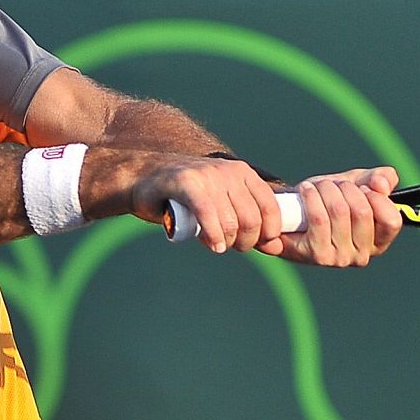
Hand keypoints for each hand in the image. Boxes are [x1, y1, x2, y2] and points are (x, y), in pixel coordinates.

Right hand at [136, 154, 288, 253]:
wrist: (142, 179)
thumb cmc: (183, 198)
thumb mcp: (221, 207)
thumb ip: (248, 225)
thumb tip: (277, 248)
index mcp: (242, 172)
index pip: (270, 206)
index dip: (269, 232)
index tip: (258, 244)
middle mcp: (228, 171)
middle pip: (252, 218)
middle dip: (246, 241)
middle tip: (232, 247)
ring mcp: (208, 175)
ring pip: (231, 220)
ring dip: (228, 242)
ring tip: (218, 246)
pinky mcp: (187, 183)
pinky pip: (209, 214)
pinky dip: (214, 235)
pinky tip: (214, 246)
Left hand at [257, 166, 401, 266]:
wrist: (291, 214)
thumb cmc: (328, 200)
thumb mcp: (358, 184)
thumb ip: (380, 179)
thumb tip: (383, 185)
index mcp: (379, 241)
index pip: (392, 221)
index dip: (377, 198)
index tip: (362, 188)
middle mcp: (363, 255)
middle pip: (362, 211)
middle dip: (345, 188)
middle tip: (332, 185)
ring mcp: (341, 259)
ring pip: (340, 211)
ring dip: (326, 189)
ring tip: (317, 186)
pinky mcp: (319, 256)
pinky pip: (319, 219)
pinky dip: (311, 197)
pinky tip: (306, 190)